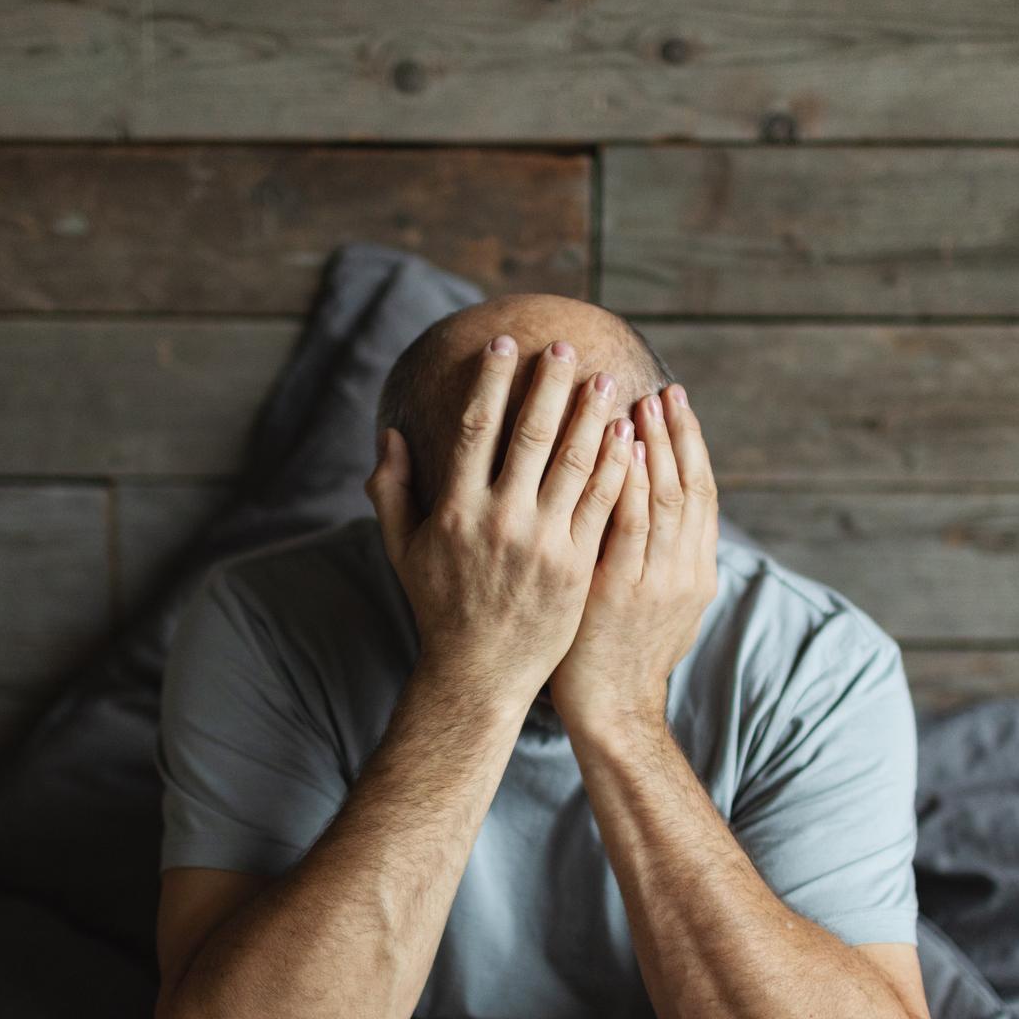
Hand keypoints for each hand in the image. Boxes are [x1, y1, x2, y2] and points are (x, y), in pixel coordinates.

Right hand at [365, 335, 636, 711]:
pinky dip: (617, 466)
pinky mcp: (578, 565)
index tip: (504, 345)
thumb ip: (391, 490)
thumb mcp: (403, 549)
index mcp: (456, 510)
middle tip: (563, 347)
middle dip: (548, 385)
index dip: (491, 382)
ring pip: (574, 463)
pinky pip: (602, 504)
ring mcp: (543, 543)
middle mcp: (500, 521)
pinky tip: (627, 436)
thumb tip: (390, 434)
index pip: (474, 428)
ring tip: (605, 381)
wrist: (480, 674)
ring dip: (592, 416)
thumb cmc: (439, 608)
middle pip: (530, 435)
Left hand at [550, 384, 718, 737]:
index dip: (692, 446)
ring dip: (656, 445)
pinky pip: (631, 525)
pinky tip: (621, 447)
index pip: (702, 494)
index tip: (678, 405)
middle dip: (677, 435)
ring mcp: (658, 580)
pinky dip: (631, 482)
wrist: (612, 712)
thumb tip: (654, 511)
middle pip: (690, 486)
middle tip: (664, 389)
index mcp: (697, 571)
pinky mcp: (623, 590)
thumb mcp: (658, 607)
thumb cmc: (621, 657)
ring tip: (642, 402)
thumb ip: (661, 558)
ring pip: (666, 498)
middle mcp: (686, 570)